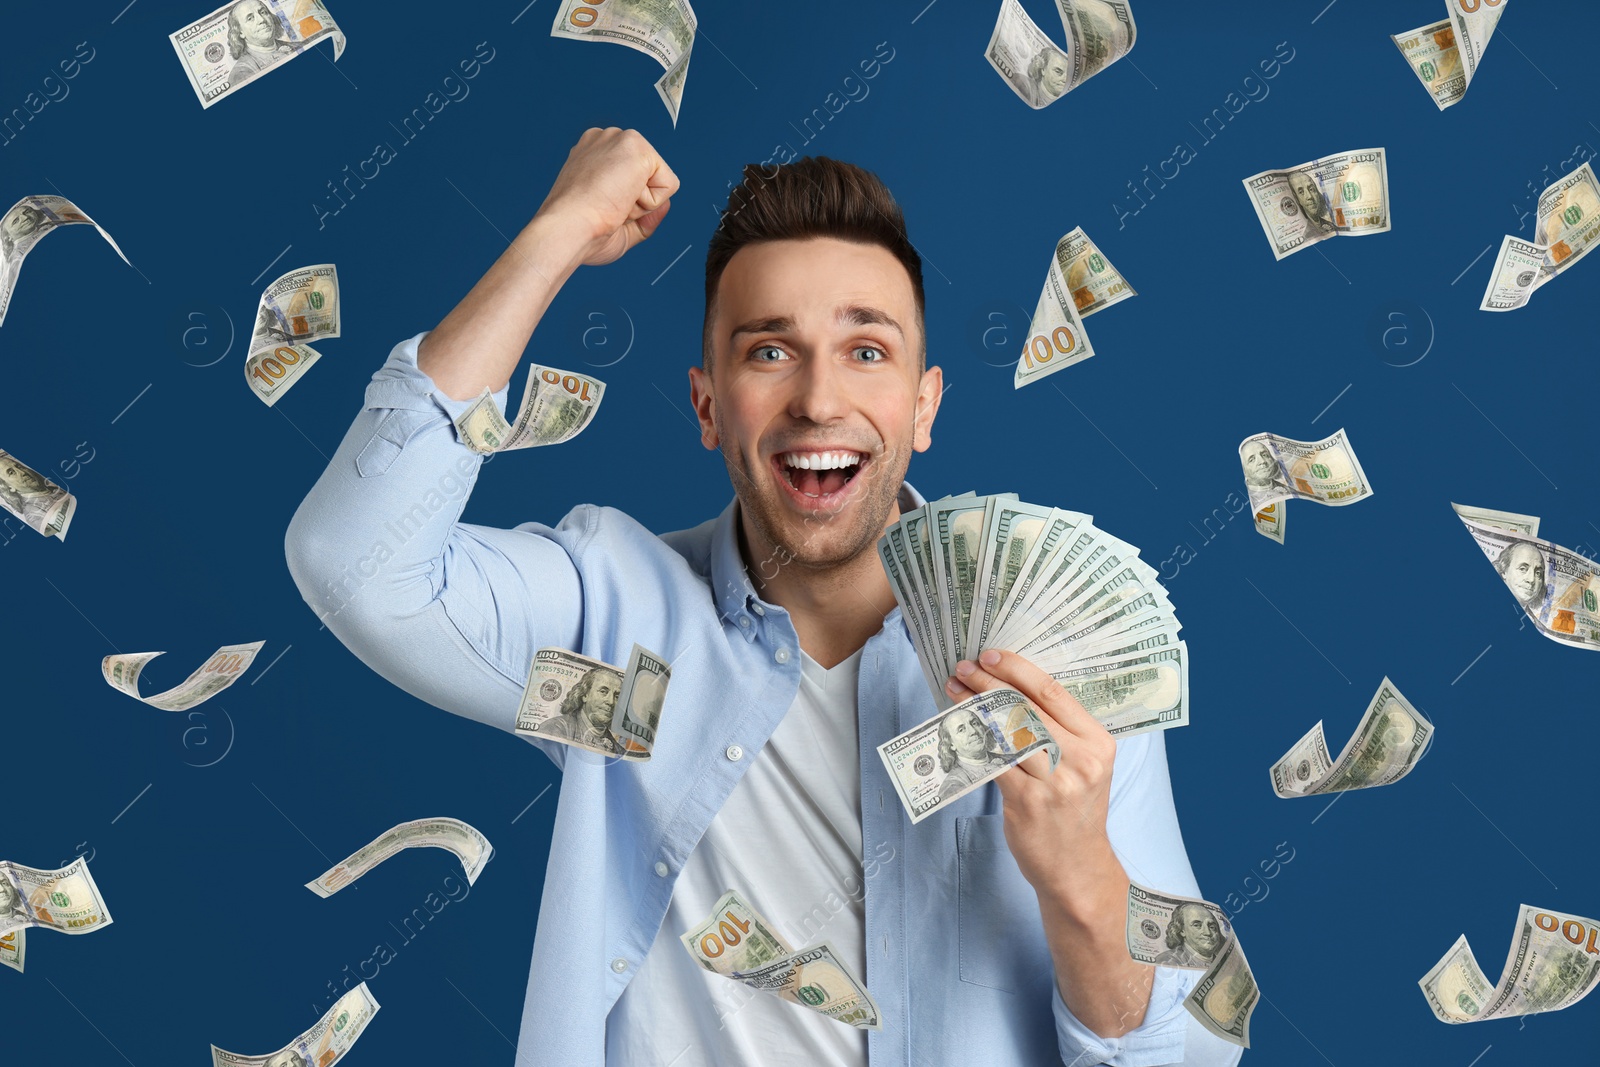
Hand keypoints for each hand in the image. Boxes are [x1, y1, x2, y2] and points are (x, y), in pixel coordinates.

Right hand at [535, 127, 679, 266]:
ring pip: (659, 178)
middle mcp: (605, 140)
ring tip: (614, 203)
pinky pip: (669, 184)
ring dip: (642, 202)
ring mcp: (619, 139)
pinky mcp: (636, 145)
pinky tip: (623, 198)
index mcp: (592, 154)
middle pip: (649, 177)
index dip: (624, 203)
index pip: (632, 178)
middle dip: (636, 201)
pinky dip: (650, 202)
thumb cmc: (582, 232)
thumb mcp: (619, 227)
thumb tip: (666, 205)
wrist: (567, 228)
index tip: (599, 207)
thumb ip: (645, 216)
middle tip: (607, 207)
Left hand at [946, 649, 1119, 903]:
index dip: (1018, 669)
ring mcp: (1053, 783)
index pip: (1053, 693)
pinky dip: (971, 742)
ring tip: (953, 691)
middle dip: (988, 682)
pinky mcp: (1027, 803)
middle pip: (1024, 708)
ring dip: (972, 707)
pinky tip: (956, 728)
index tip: (991, 655)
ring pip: (1004, 732)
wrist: (1077, 867)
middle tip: (963, 667)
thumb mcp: (1085, 766)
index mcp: (1098, 743)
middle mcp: (1080, 760)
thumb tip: (1009, 688)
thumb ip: (1059, 731)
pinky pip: (991, 764)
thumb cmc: (1075, 810)